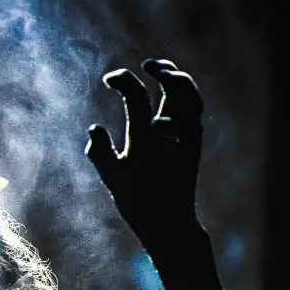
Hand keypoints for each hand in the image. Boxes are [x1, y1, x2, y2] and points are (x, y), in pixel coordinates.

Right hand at [86, 58, 203, 252]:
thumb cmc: (137, 203)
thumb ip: (99, 151)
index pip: (136, 95)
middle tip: (147, 66)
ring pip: (190, 95)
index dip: (122, 80)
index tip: (109, 80)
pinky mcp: (194, 141)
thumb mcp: (111, 178)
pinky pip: (194, 108)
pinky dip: (184, 94)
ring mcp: (187, 136)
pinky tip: (170, 95)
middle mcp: (171, 133)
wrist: (171, 222)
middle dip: (162, 70)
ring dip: (178, 79)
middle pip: (175, 87)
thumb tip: (94, 128)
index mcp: (145, 139)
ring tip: (162, 73)